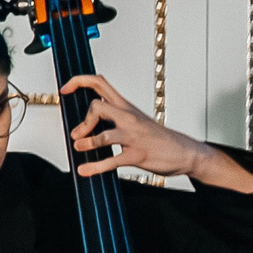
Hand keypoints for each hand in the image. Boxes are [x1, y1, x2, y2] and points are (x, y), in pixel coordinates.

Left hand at [61, 74, 252, 187]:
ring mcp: (134, 138)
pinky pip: (112, 161)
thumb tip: (90, 120)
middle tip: (78, 133)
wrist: (186, 152)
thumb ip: (116, 117)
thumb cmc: (160, 138)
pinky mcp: (138, 156)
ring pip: (104, 136)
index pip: (100, 83)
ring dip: (88, 142)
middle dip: (83, 121)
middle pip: (98, 106)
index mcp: (127, 108)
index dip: (78, 82)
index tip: (65, 89)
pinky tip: (86, 170)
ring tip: (80, 147)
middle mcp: (129, 119)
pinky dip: (95, 167)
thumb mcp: (138, 120)